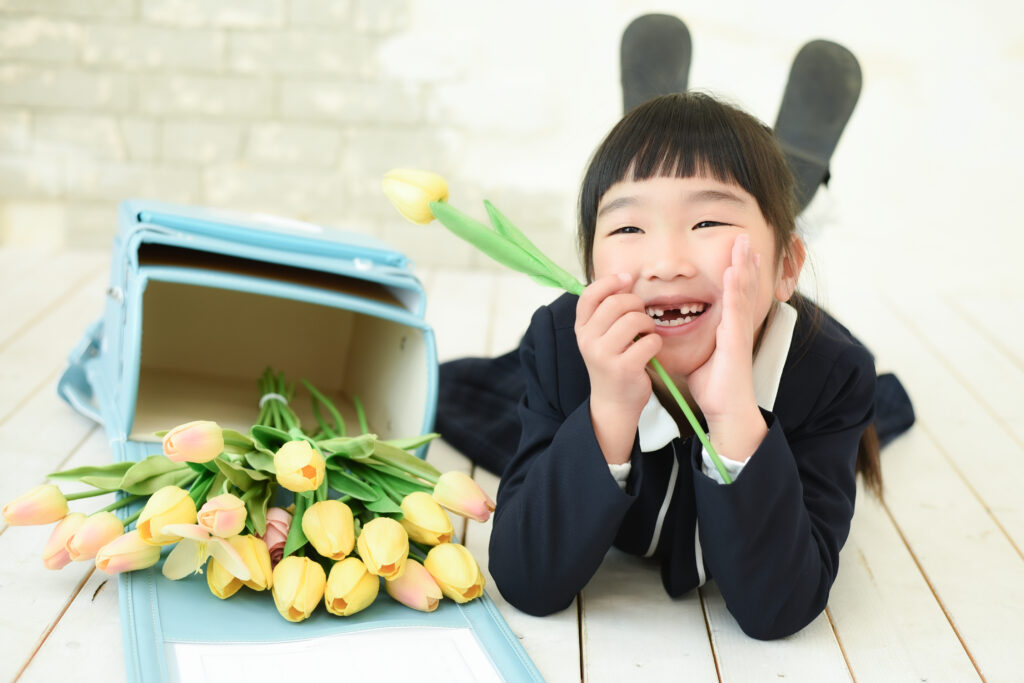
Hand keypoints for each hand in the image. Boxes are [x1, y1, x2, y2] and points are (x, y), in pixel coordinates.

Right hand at [575, 273, 661, 463]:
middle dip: (636, 305)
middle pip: (616, 303)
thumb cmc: (613, 363)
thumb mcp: (601, 336)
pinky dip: (655, 344)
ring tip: (646, 335)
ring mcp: (604, 355)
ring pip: (634, 319)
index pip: (589, 294)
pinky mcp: (623, 368)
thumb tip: (625, 278)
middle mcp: (588, 340)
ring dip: (647, 324)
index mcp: (581, 329)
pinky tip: (650, 352)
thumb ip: (607, 310)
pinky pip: (649, 341)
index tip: (627, 279)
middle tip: (641, 317)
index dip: (610, 281)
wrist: (614, 402)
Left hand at [686, 235, 767, 460]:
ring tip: (744, 243)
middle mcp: (738, 325)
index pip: (734, 293)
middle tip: (745, 236)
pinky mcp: (736, 339)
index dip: (736, 271)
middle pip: (744, 286)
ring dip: (743, 265)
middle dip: (745, 260)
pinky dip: (735, 289)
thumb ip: (690, 342)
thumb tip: (668, 335)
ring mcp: (739, 331)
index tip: (736, 251)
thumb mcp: (698, 357)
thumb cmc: (713, 387)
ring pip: (743, 291)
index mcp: (729, 328)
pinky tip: (734, 272)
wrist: (726, 409)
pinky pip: (735, 309)